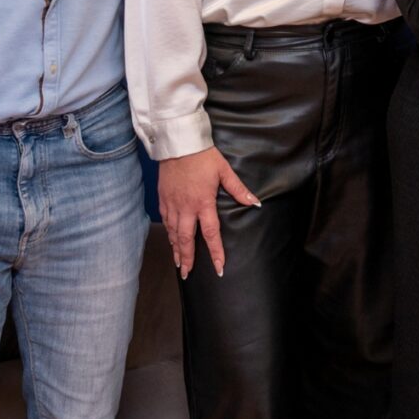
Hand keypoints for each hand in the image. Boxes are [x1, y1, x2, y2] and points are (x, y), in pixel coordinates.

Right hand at [157, 147, 259, 278]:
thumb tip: (255, 203)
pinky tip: (170, 240)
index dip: (216, 252)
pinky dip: (168, 234)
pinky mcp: (163, 199)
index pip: (211, 233)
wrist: (178, 144)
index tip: (219, 268)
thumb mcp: (224, 171)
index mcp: (203, 202)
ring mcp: (172, 204)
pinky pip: (165, 221)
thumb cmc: (203, 156)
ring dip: (176, 250)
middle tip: (187, 274)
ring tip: (179, 264)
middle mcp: (186, 207)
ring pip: (173, 233)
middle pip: (186, 239)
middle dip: (187, 259)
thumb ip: (238, 190)